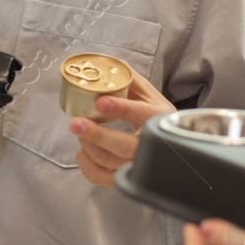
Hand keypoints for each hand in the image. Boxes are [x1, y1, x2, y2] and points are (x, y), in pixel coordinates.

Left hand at [69, 71, 175, 186]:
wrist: (168, 145)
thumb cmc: (154, 116)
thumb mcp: (150, 95)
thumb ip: (130, 80)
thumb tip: (107, 67)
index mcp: (160, 118)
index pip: (143, 115)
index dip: (121, 108)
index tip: (100, 102)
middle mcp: (153, 146)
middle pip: (124, 146)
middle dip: (96, 134)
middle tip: (76, 122)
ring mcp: (139, 165)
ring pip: (109, 161)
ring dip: (88, 144)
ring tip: (80, 129)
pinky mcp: (125, 177)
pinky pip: (99, 176)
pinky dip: (84, 163)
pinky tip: (82, 150)